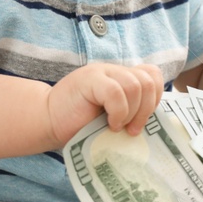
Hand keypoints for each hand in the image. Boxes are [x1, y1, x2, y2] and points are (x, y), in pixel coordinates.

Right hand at [46, 62, 165, 145]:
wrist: (47, 122)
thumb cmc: (78, 125)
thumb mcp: (111, 117)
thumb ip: (130, 111)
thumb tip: (154, 124)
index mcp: (121, 78)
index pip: (152, 74)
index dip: (155, 97)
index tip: (142, 119)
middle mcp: (113, 71)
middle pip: (148, 80)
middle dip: (146, 109)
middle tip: (132, 130)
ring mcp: (101, 72)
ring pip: (135, 85)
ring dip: (132, 112)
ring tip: (118, 127)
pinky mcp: (89, 79)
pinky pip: (116, 92)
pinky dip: (119, 112)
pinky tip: (110, 123)